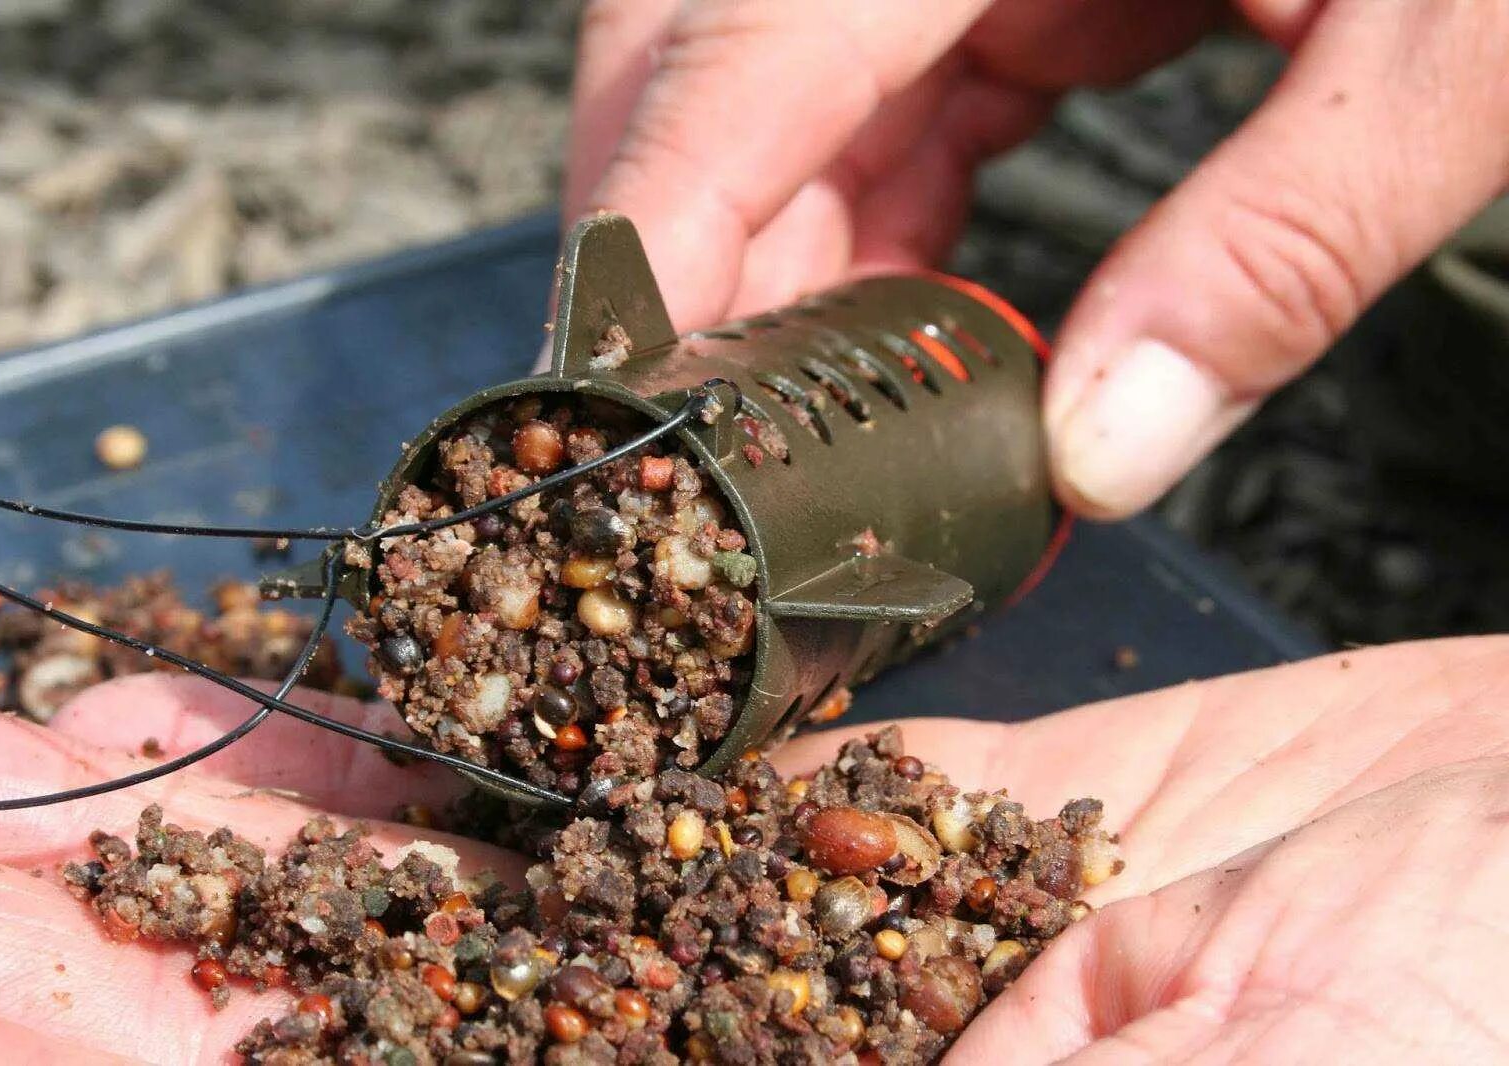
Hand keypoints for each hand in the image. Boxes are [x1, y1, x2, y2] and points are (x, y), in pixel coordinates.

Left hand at [0, 638, 1508, 1061]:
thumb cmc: (1465, 1017)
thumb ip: (840, 1054)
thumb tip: (521, 1051)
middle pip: (378, 1035)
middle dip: (118, 957)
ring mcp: (805, 968)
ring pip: (468, 905)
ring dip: (243, 831)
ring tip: (23, 750)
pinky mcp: (878, 838)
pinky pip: (624, 791)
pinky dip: (460, 745)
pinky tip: (302, 699)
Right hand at [565, 1, 1508, 516]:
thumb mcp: (1452, 40)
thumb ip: (1284, 241)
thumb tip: (1102, 453)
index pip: (750, 39)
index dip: (659, 216)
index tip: (616, 389)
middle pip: (704, 54)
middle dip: (678, 249)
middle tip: (695, 435)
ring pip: (779, 97)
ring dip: (780, 267)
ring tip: (810, 427)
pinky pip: (882, 106)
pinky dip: (880, 233)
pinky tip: (910, 340)